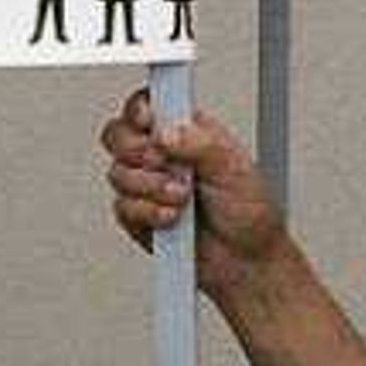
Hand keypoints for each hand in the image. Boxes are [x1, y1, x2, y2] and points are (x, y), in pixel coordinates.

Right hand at [100, 91, 283, 288]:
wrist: (243, 260)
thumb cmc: (247, 211)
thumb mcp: (233, 166)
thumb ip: (199, 143)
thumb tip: (166, 132)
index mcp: (186, 131)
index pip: (147, 105)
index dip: (140, 110)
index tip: (150, 121)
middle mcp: (162, 156)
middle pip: (118, 135)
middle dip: (137, 151)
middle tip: (164, 163)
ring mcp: (147, 186)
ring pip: (118, 173)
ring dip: (150, 187)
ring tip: (182, 197)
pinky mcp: (138, 216)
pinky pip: (123, 208)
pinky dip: (148, 213)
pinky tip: (171, 217)